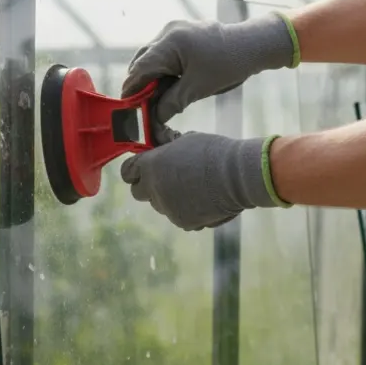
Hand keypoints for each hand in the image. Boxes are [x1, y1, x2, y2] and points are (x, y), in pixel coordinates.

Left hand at [120, 131, 289, 230]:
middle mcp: (154, 189)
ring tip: (192, 186)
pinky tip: (203, 198)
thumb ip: (166, 151)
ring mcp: (167, 209)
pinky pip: (178, 216)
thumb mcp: (185, 142)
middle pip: (138, 192)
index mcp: (151, 166)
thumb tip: (161, 154)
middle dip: (147, 186)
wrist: (238, 176)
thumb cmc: (214, 152)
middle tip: (164, 178)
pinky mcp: (182, 222)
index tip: (142, 168)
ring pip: (160, 205)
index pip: (127, 172)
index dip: (134, 170)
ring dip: (169, 197)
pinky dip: (186, 210)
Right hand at [121, 13, 298, 122]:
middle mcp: (167, 32)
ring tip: (155, 99)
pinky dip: (162, 69)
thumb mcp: (196, 89)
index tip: (127, 109)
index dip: (131, 90)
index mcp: (169, 43)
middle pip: (142, 61)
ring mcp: (175, 30)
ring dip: (151, 77)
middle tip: (141, 107)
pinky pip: (164, 52)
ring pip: (152, 56)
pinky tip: (167, 85)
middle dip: (140, 84)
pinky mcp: (183, 33)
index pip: (139, 69)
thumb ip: (170, 103)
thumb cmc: (227, 65)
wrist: (252, 45)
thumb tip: (153, 118)